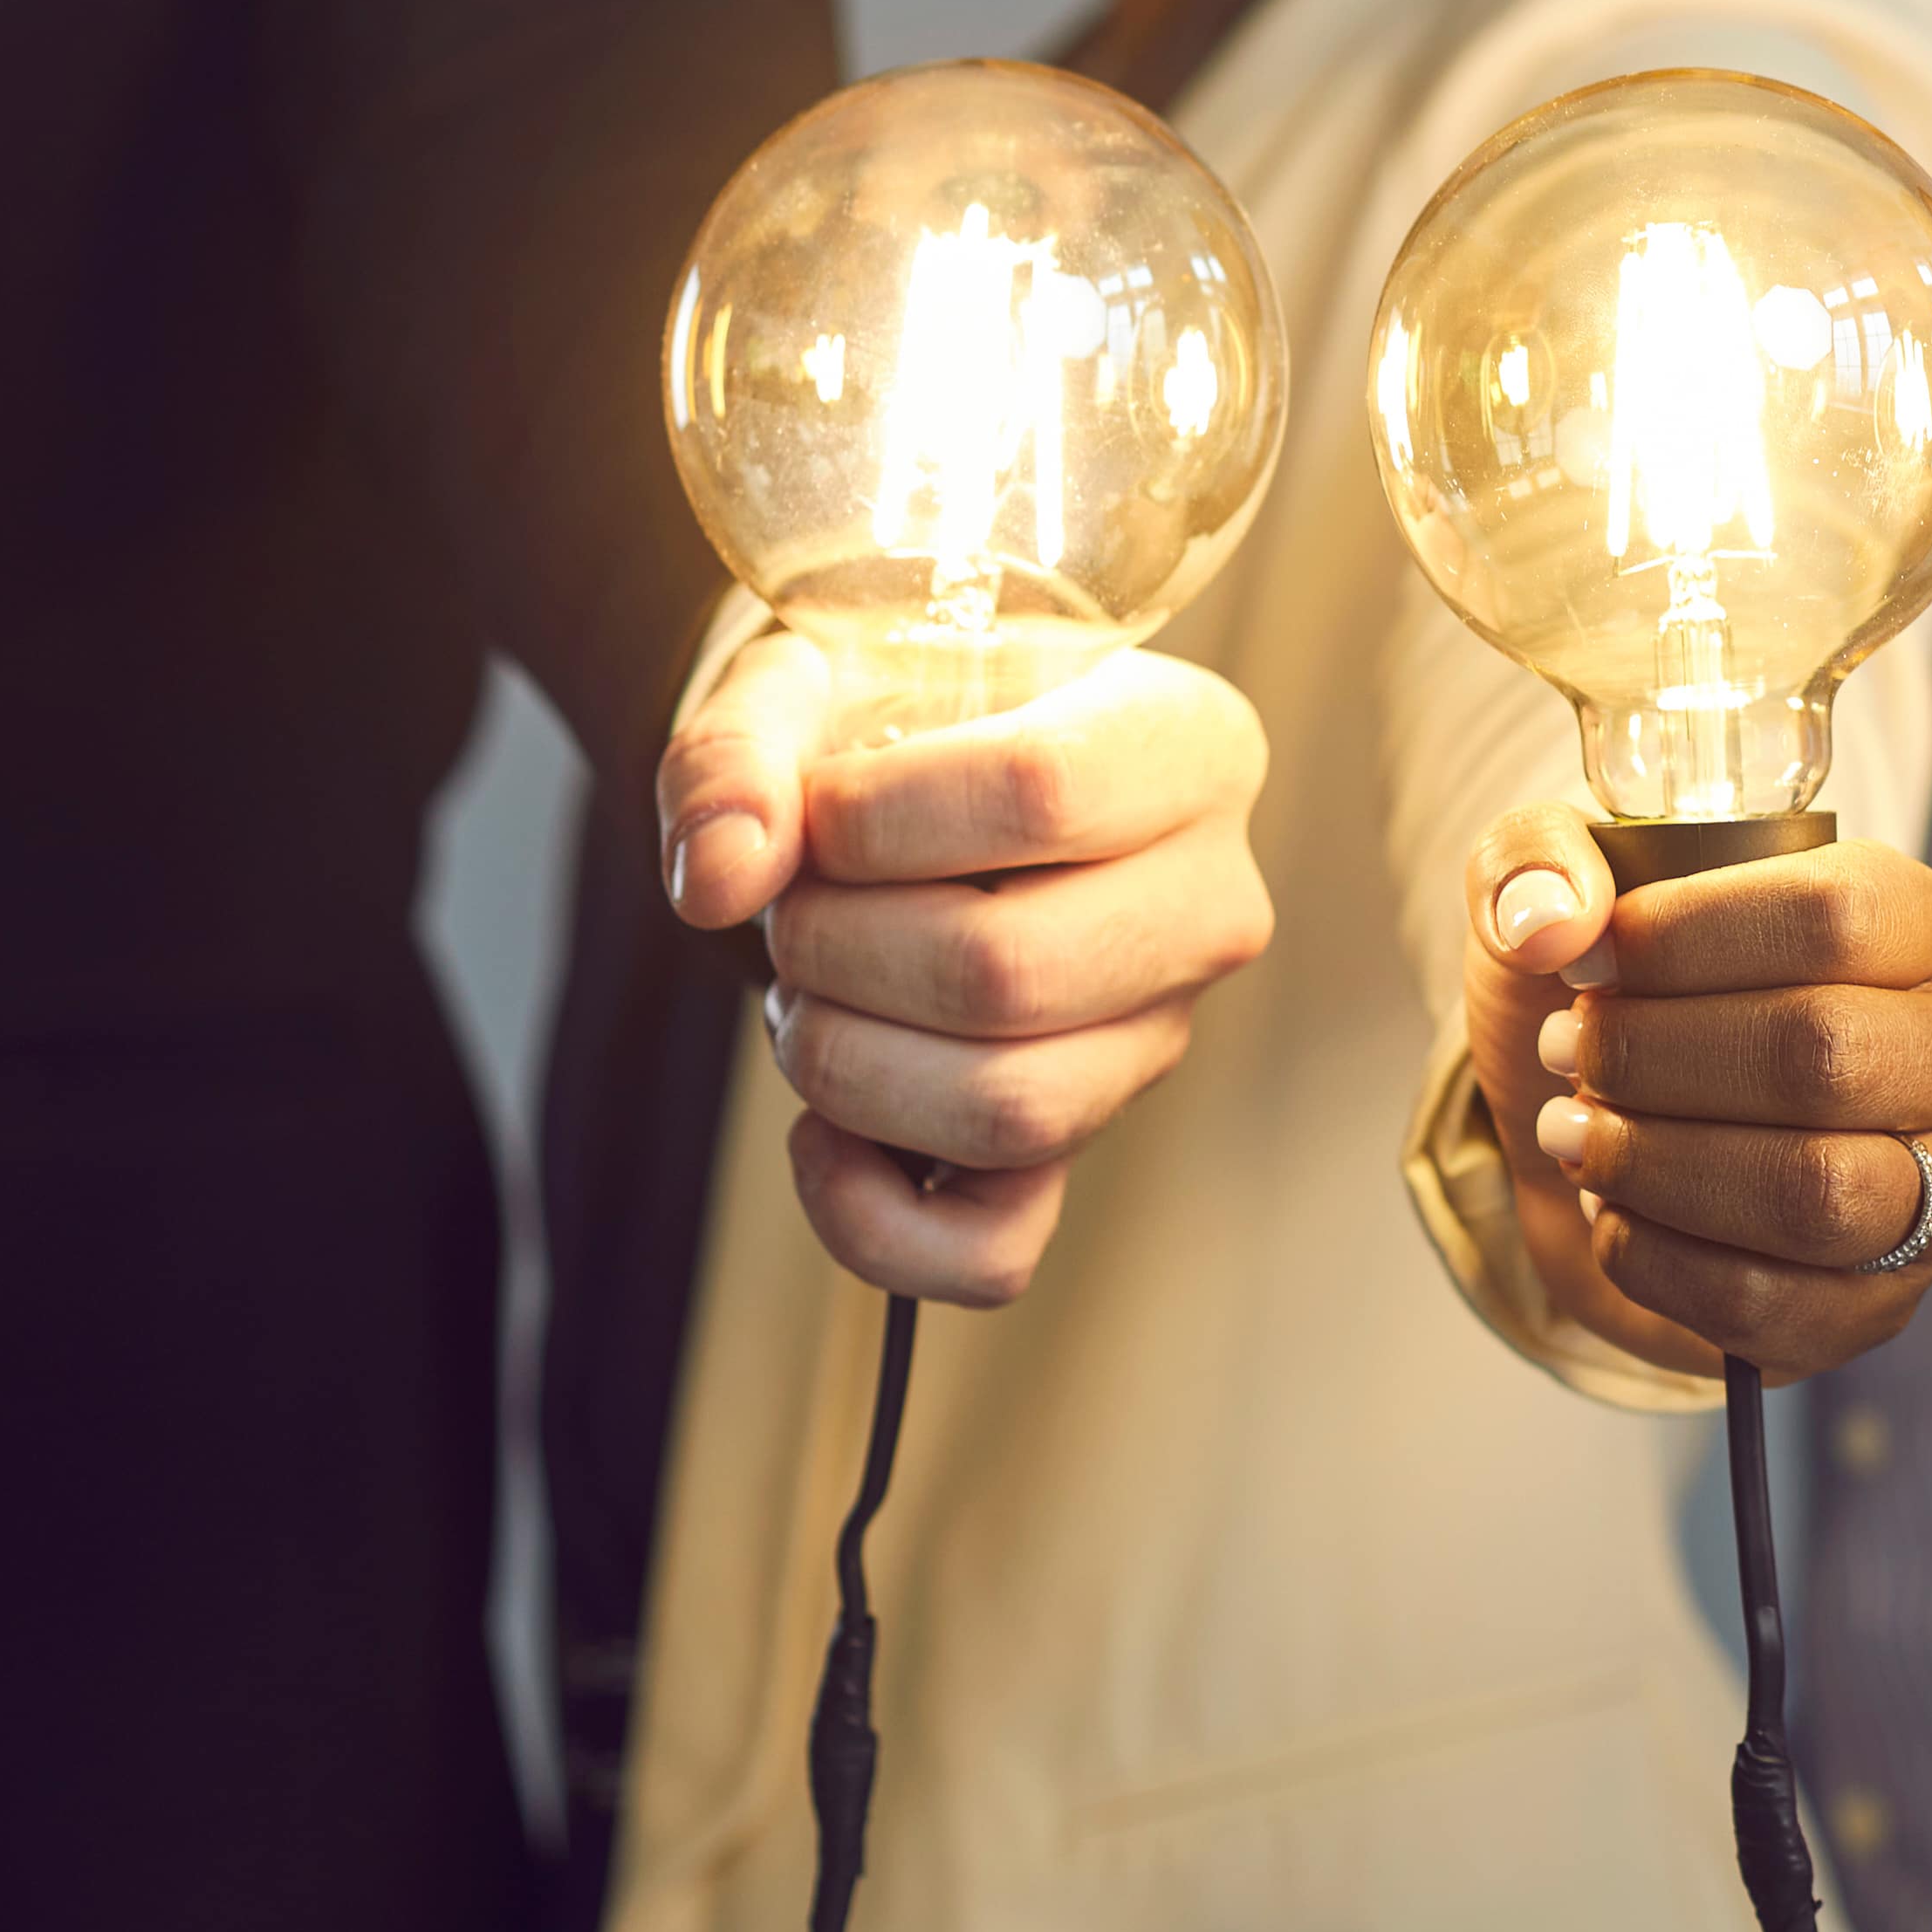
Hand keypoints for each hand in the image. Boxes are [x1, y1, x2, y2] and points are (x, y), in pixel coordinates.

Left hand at [657, 628, 1273, 1305]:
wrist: (902, 782)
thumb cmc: (882, 715)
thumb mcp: (800, 679)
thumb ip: (739, 754)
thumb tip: (721, 880)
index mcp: (1189, 749)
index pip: (1042, 792)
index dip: (872, 819)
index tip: (810, 810)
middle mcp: (1210, 904)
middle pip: (1013, 974)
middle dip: (838, 949)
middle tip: (791, 909)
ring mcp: (1154, 1039)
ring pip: (1009, 1113)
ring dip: (843, 1063)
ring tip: (804, 994)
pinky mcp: (1079, 1142)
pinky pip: (994, 1252)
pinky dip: (870, 1221)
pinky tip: (819, 1136)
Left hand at [1467, 799, 1931, 1385]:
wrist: (1645, 1132)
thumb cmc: (1635, 994)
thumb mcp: (1574, 891)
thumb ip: (1537, 858)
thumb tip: (1550, 923)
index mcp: (1930, 927)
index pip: (1835, 916)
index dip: (1689, 937)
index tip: (1587, 962)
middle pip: (1826, 1054)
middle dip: (1659, 1057)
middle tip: (1568, 1053)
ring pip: (1818, 1193)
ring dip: (1660, 1165)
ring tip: (1575, 1134)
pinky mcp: (1883, 1306)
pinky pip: (1773, 1303)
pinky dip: (1659, 1261)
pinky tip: (1610, 1213)